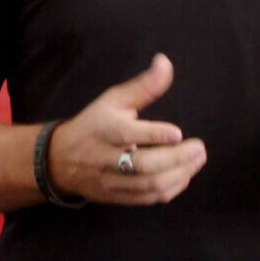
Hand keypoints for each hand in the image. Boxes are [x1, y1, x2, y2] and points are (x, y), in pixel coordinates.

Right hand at [49, 52, 207, 205]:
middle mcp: (106, 158)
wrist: (60, 160)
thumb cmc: (94, 125)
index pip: (128, 134)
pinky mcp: (117, 197)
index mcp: (105, 130)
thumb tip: (165, 62)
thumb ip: (143, 85)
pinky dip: (170, 189)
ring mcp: (111, 181)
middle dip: (175, 159)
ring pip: (147, 185)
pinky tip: (184, 176)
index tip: (177, 133)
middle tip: (199, 148)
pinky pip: (147, 199)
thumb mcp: (113, 100)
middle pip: (142, 165)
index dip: (154, 136)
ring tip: (197, 160)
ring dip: (178, 175)